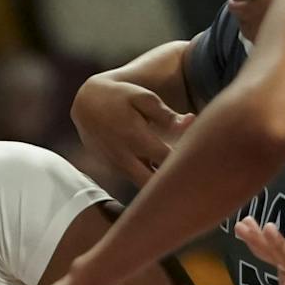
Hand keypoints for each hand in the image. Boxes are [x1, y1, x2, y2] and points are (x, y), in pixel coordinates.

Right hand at [71, 78, 194, 186]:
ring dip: (163, 184)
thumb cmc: (121, 97)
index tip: (199, 157)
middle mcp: (126, 158)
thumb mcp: (143, 98)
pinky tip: (165, 170)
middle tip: (192, 175)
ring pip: (146, 187)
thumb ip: (167, 114)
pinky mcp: (116, 172)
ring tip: (182, 174)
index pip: (168, 160)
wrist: (85, 106)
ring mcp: (119, 168)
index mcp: (136, 137)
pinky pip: (139, 181)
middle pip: (155, 185)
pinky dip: (153, 180)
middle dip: (174, 183)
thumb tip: (191, 122)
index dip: (186, 162)